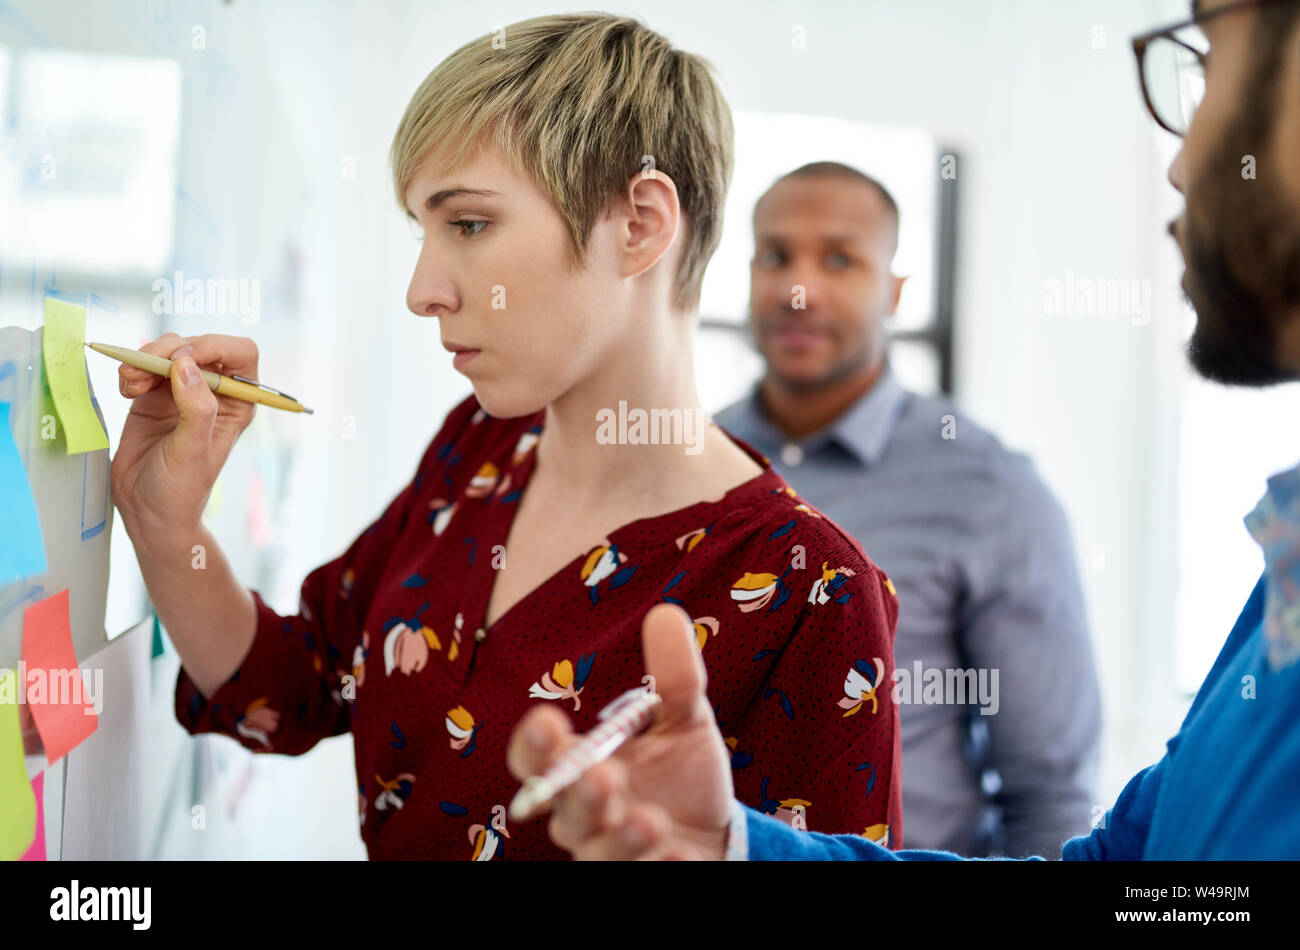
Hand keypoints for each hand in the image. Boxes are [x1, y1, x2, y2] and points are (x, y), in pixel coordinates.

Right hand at [110, 333, 258, 532]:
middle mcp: (214, 392)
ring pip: (169, 350)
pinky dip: (132, 369)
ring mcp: (183, 390)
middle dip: (168, 351)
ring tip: (130, 387)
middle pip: (199, 345)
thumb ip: (195, 408)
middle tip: (142, 372)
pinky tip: (127, 391)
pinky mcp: (154, 395)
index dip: (214, 345)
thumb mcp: (193, 450)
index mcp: (238, 402)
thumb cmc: (181, 488)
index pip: (241, 352)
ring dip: (146, 359)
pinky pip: (145, 365)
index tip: (181, 359)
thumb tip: (187, 364)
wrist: (147, 509)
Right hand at [506, 603, 735, 859]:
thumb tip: (667, 613)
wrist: (716, 834)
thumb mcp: (684, 720)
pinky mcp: (643, 875)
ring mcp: (612, 853)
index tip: (547, 721)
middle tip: (602, 777)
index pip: (537, 760)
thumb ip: (674, 677)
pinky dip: (659, 867)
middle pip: (564, 810)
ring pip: (598, 852)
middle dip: (579, 794)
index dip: (534, 745)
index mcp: (582, 768)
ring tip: (649, 820)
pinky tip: (677, 855)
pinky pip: (641, 878)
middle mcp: (586, 815)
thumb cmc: (683, 774)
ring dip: (618, 837)